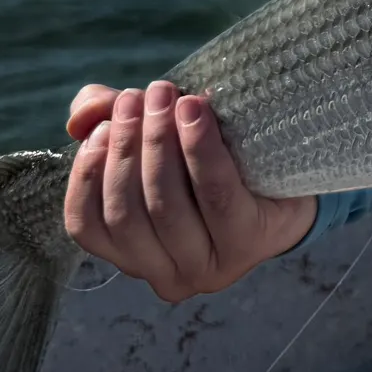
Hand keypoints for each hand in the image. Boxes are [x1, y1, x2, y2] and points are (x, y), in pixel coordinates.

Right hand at [62, 81, 317, 302]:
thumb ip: (107, 123)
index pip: (87, 225)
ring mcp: (209, 267)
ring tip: (165, 95)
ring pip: (165, 206)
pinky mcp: (247, 243)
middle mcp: (166, 276)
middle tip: (139, 96)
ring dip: (159, 142)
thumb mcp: (155, 140)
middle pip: (127, 212)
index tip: (101, 125)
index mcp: (133, 257)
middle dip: (128, 147)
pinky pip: (215, 193)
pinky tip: (195, 110)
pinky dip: (199, 148)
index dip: (87, 174)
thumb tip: (81, 120)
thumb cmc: (211, 162)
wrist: (290, 179)